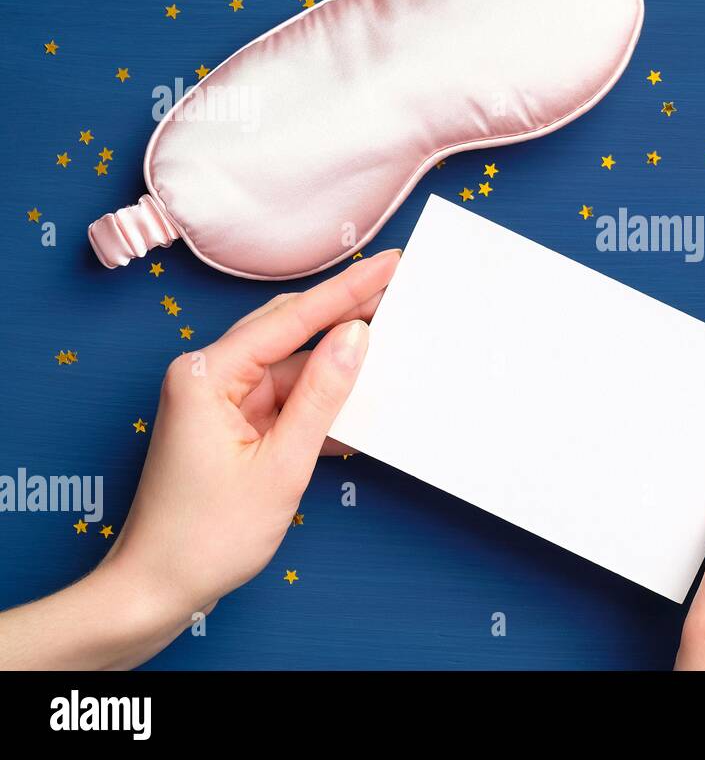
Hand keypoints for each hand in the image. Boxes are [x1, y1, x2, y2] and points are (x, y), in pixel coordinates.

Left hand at [0, 250, 399, 668]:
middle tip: (398, 288)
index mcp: (207, 376)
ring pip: (290, 365)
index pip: (291, 319)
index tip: (389, 264)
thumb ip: (322, 396)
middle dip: (345, 312)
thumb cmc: (207, 536)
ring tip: (391, 340)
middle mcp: (207, 377)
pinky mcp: (229, 425)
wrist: (156, 590)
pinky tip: (360, 399)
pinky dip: (320, 399)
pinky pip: (284, 397)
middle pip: (288, 330)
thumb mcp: (281, 465)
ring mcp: (218, 401)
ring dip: (337, 362)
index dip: (347, 291)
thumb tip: (356, 337)